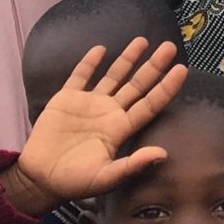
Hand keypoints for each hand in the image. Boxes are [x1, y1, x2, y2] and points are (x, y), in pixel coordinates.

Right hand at [2, 40, 186, 215]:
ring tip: (142, 41)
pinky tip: (100, 49)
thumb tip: (163, 154)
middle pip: (137, 85)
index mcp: (120, 129)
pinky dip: (89, 62)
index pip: (149, 104)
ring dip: (127, 59)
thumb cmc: (74, 182)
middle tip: (170, 47)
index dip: (166, 88)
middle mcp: (109, 112)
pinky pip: (81, 76)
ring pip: (114, 76)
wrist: (41, 178)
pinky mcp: (66, 99)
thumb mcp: (105, 178)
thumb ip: (132, 165)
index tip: (182, 69)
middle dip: (153, 66)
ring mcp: (89, 104)